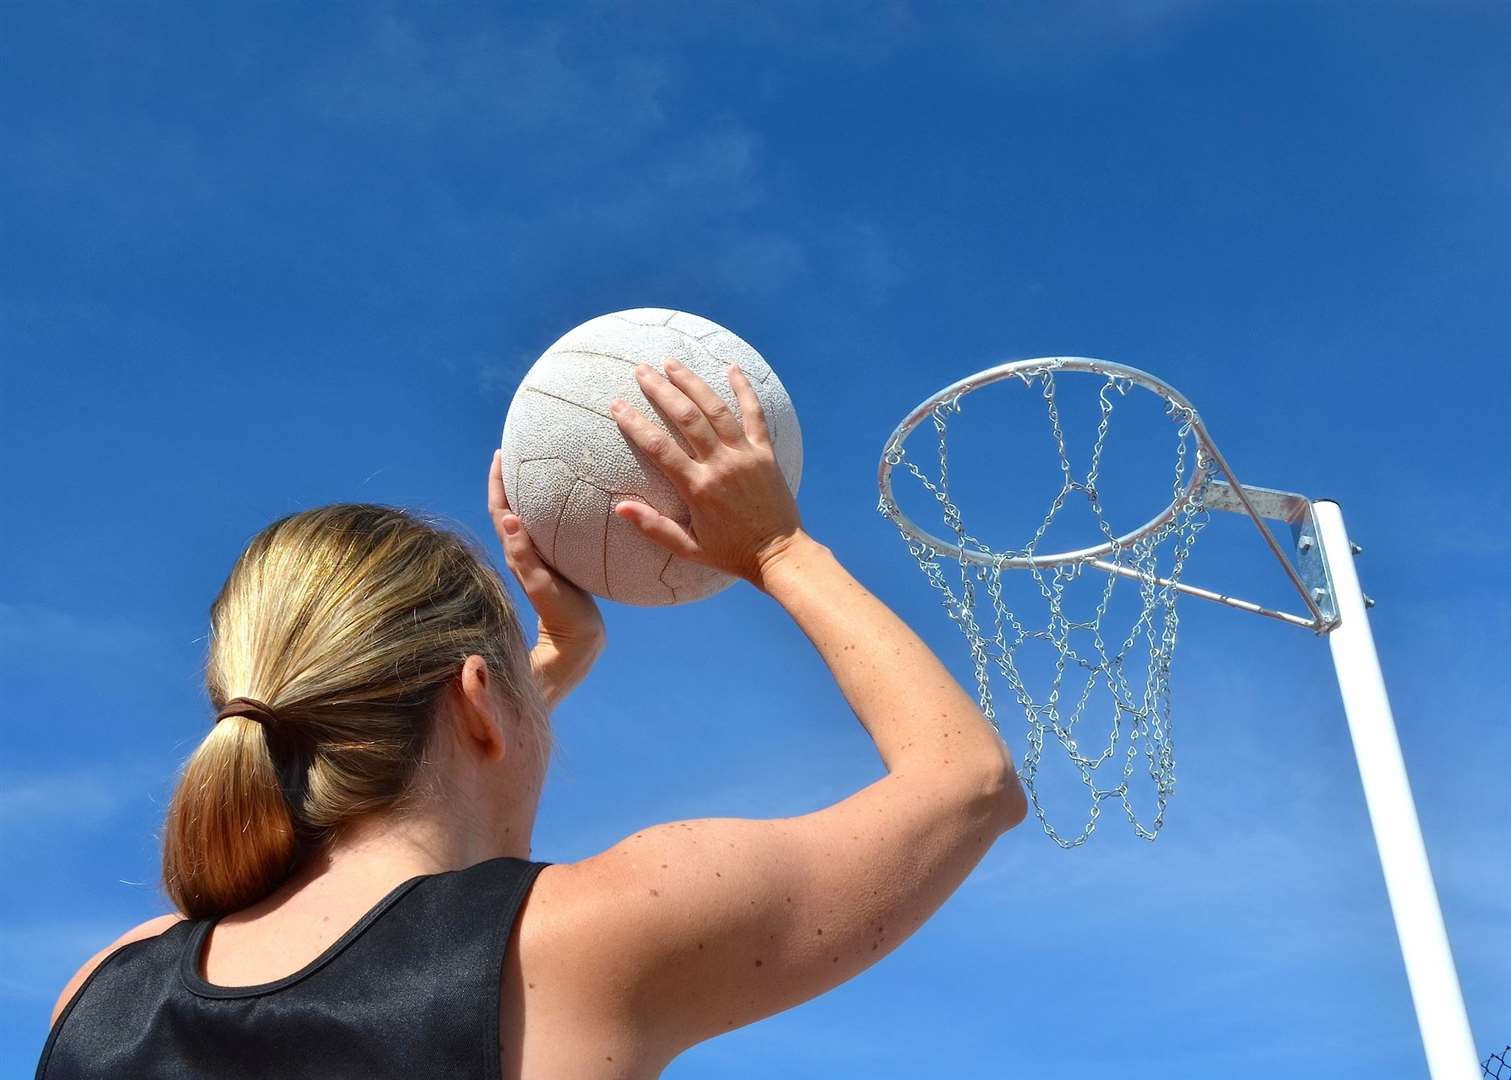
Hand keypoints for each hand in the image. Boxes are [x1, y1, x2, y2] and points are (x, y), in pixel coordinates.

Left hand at [488, 449, 604, 708]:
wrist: (577, 642)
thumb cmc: (560, 614)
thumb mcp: (541, 584)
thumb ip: (524, 555)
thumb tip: (509, 519)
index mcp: (516, 552)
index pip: (500, 510)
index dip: (497, 482)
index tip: (500, 454)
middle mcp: (523, 552)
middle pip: (509, 508)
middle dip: (509, 479)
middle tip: (516, 452)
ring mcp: (538, 559)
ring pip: (527, 518)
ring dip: (526, 493)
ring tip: (536, 469)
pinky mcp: (554, 565)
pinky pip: (546, 530)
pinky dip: (547, 511)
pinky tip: (563, 504)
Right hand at [608, 360, 805, 587]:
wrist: (779, 554)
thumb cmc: (731, 553)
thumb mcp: (689, 549)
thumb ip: (654, 527)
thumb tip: (620, 507)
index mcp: (698, 488)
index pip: (659, 447)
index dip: (636, 423)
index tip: (618, 405)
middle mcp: (721, 465)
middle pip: (686, 417)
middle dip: (661, 390)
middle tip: (641, 371)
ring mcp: (745, 455)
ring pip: (716, 409)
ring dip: (693, 383)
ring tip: (672, 363)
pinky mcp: (765, 453)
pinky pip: (755, 414)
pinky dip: (744, 389)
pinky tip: (732, 368)